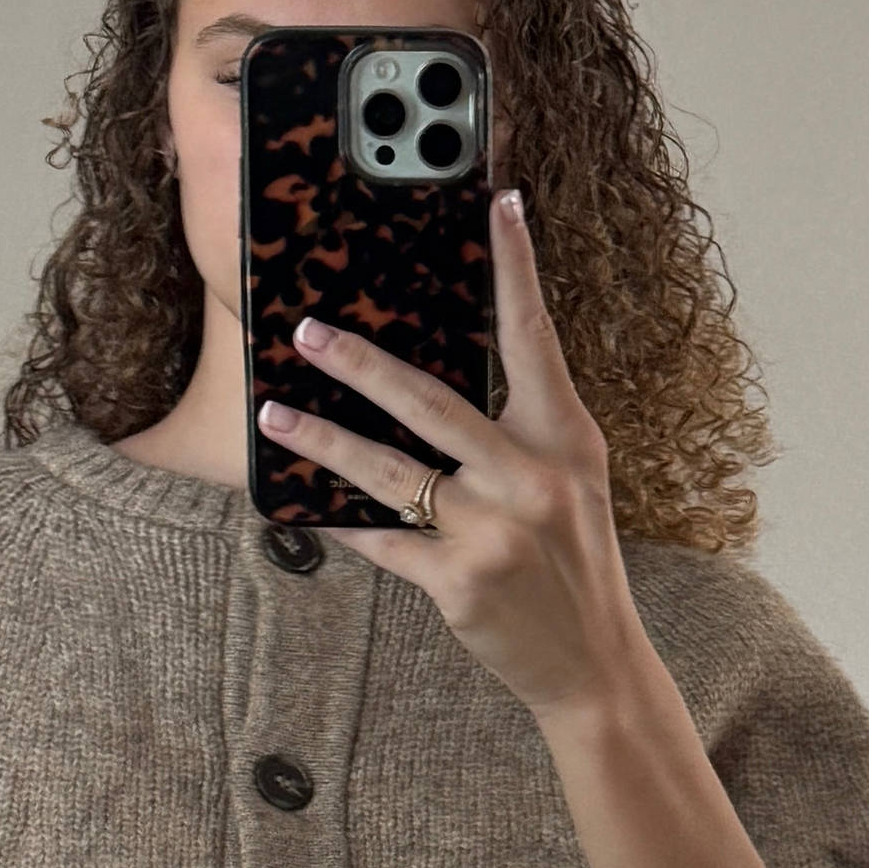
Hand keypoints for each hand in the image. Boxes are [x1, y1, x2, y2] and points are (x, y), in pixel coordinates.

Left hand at [255, 187, 644, 722]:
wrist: (594, 663)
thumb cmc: (575, 564)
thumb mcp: (571, 483)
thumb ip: (522, 433)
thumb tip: (441, 382)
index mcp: (566, 438)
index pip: (534, 337)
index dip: (516, 268)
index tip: (499, 203)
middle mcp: (531, 476)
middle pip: (431, 400)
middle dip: (361, 363)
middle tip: (308, 330)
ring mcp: (493, 530)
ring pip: (388, 471)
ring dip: (323, 439)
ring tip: (274, 411)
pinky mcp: (459, 581)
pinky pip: (384, 542)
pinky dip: (343, 525)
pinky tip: (305, 509)